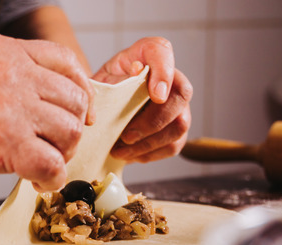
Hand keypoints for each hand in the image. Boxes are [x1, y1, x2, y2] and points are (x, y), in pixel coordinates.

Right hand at [0, 33, 95, 190]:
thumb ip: (6, 73)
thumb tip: (37, 101)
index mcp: (6, 51)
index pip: (66, 62)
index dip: (80, 91)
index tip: (77, 112)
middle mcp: (14, 73)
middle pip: (74, 100)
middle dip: (69, 129)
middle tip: (52, 147)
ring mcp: (12, 106)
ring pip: (68, 132)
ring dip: (60, 154)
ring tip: (41, 165)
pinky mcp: (4, 142)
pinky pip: (51, 164)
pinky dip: (50, 178)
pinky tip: (35, 181)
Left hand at [92, 37, 192, 162]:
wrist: (103, 107)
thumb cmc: (103, 90)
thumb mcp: (100, 80)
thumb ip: (115, 75)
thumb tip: (137, 70)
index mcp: (146, 55)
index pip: (162, 51)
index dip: (164, 72)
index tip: (156, 95)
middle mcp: (171, 77)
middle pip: (181, 95)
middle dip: (153, 121)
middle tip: (126, 136)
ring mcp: (178, 104)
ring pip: (180, 125)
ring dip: (148, 143)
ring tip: (121, 151)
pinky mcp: (177, 128)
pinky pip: (174, 145)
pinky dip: (150, 154)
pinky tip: (130, 155)